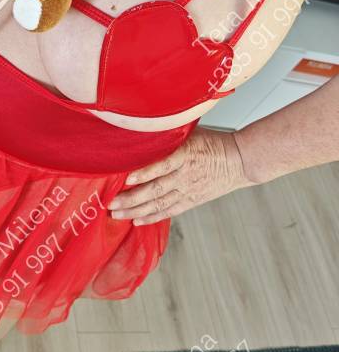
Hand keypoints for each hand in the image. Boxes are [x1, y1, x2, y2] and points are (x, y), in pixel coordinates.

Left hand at [108, 128, 256, 224]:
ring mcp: (188, 190)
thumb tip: (142, 131)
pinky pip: (169, 211)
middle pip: (155, 189)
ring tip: (117, 214)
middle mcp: (185, 175)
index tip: (126, 178)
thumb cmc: (214, 142)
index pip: (162, 165)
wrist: (240, 160)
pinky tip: (136, 220)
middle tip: (111, 203)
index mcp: (186, 155)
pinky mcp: (191, 201)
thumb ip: (169, 136)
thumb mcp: (192, 133)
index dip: (144, 173)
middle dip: (131, 198)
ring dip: (136, 210)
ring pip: (159, 203)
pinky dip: (152, 217)